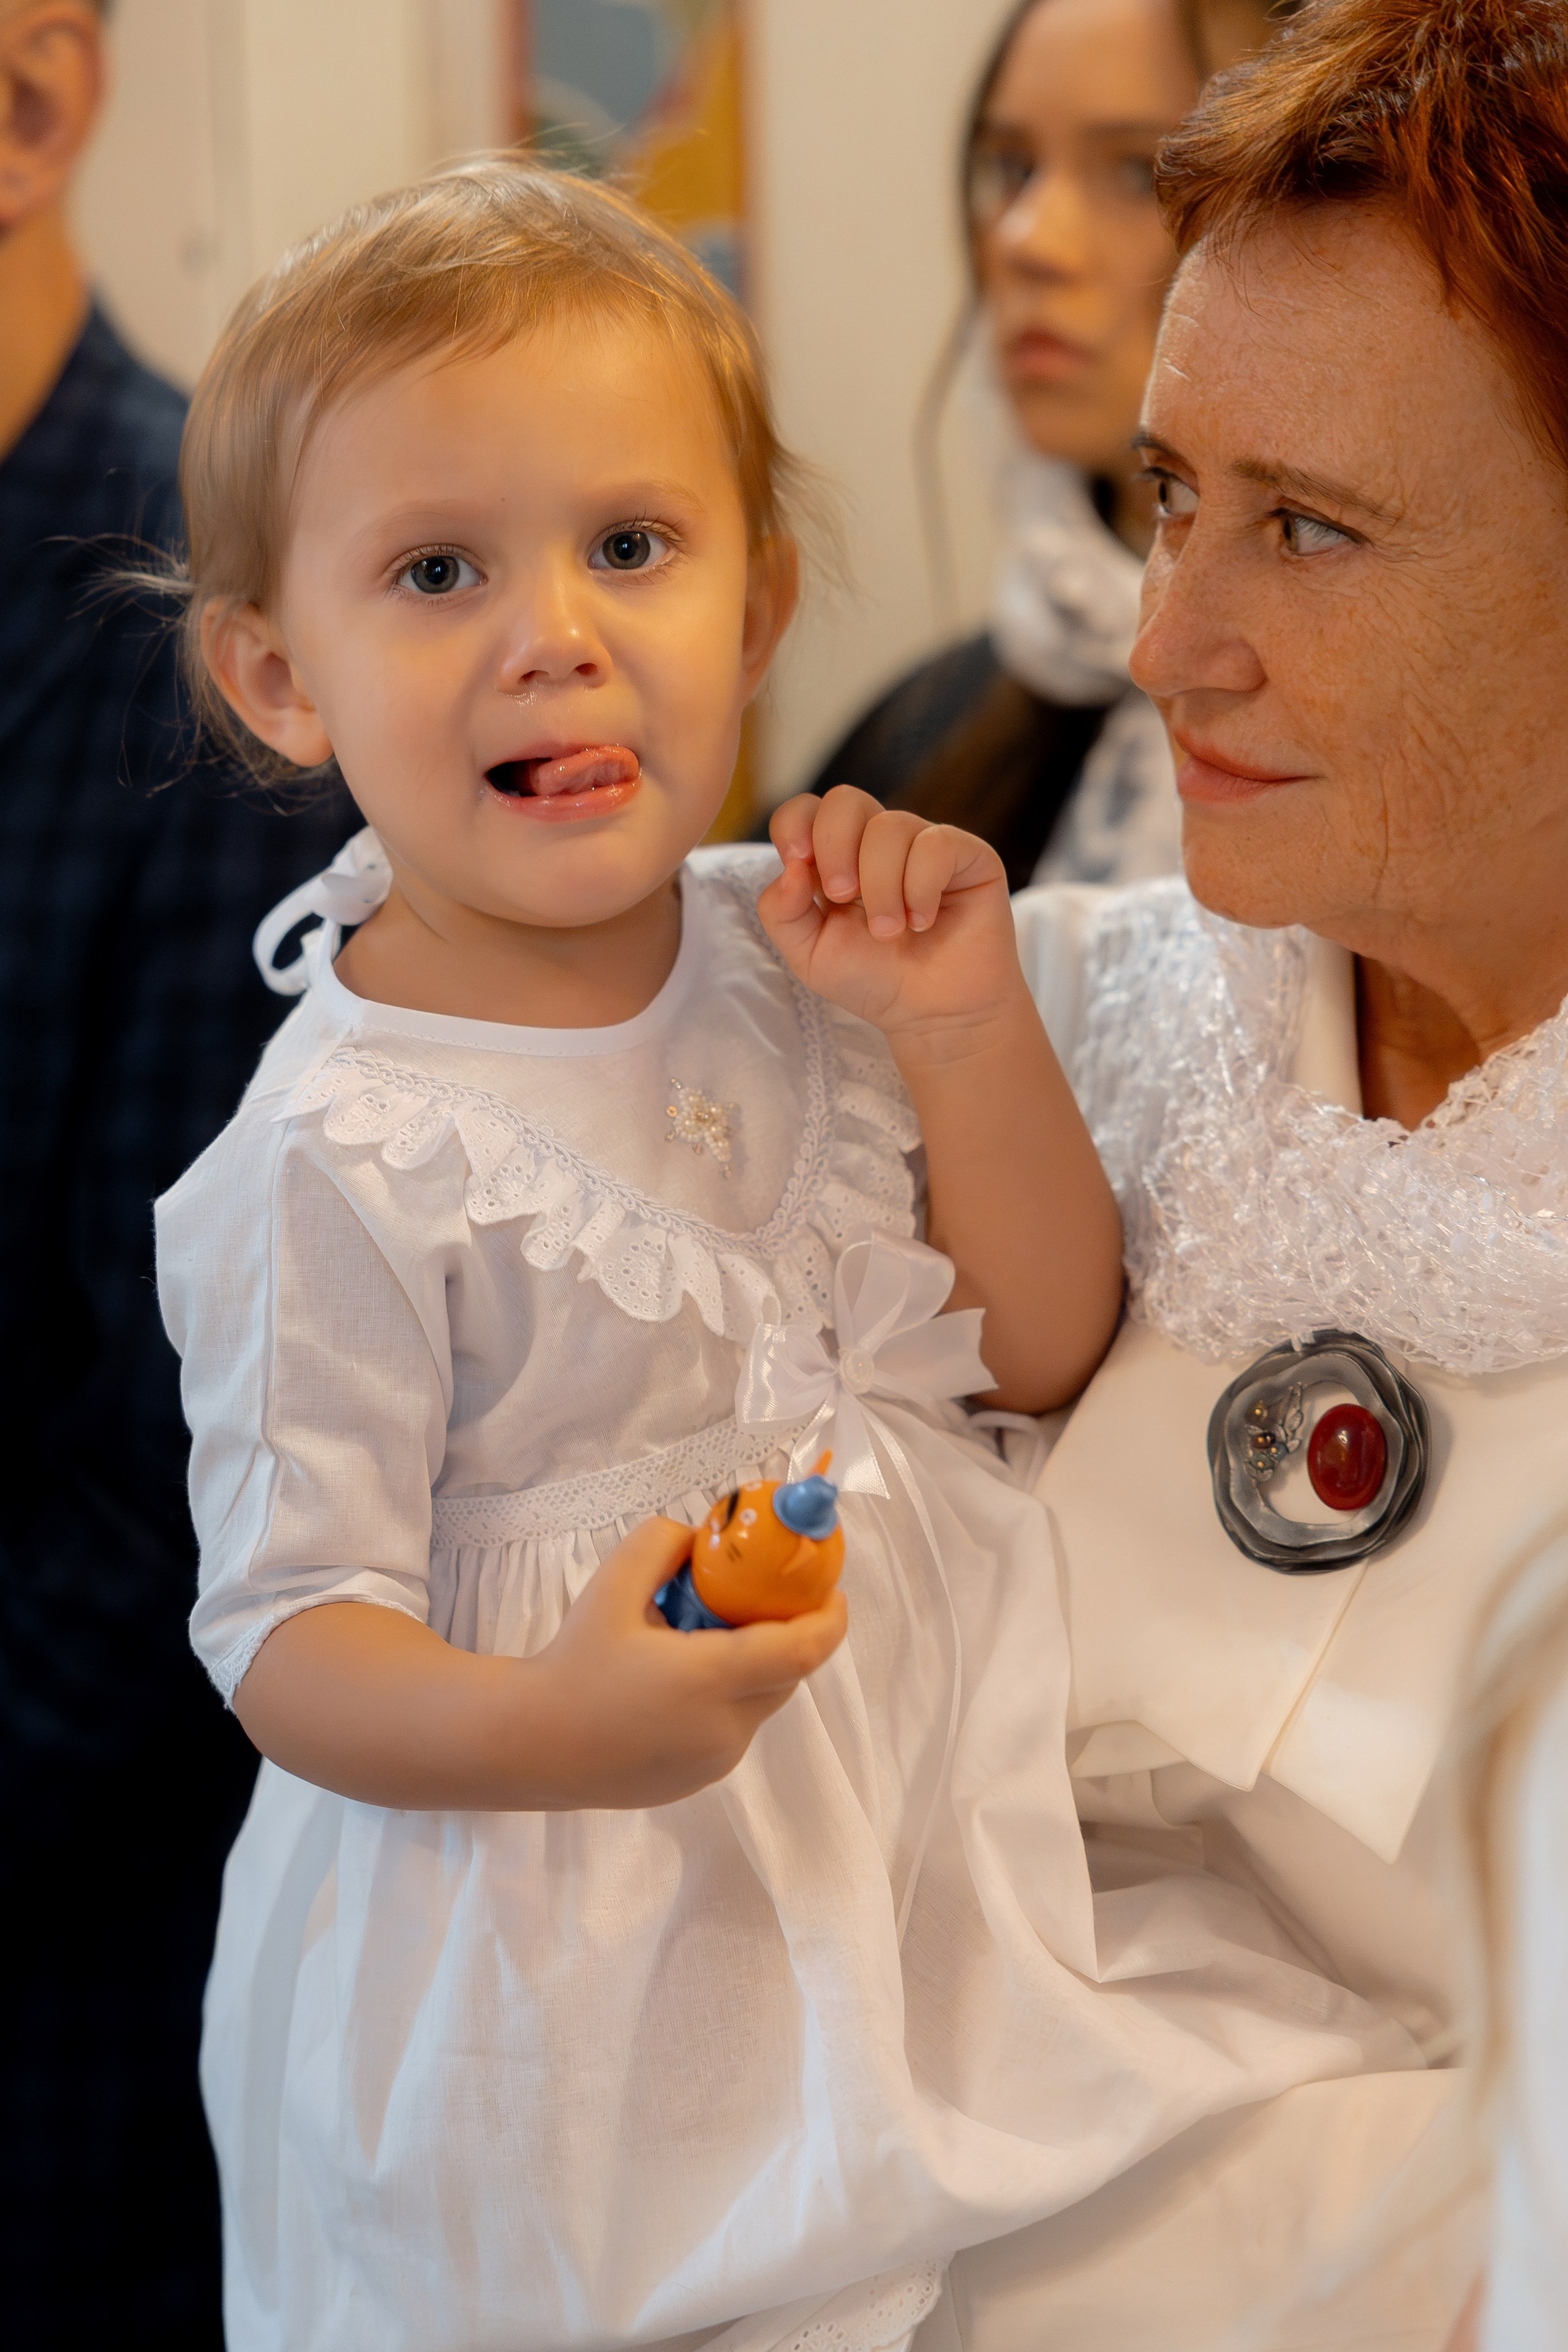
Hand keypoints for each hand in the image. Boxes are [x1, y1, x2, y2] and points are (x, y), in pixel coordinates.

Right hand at [236, 1516, 848, 1811]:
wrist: (525, 1744)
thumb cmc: (572, 1660)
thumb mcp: (613, 1584)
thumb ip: (663, 1543)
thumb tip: (698, 1535)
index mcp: (711, 1679)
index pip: (803, 1650)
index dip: (829, 1616)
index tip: (831, 1588)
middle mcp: (724, 1728)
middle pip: (786, 1675)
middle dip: (785, 1635)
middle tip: (760, 1600)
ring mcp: (712, 1763)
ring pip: (758, 1705)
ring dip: (752, 1668)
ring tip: (704, 1637)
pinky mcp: (695, 1783)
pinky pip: (730, 1731)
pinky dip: (726, 1700)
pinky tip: (677, 1680)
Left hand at [758, 787, 1029, 1052]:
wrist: (934, 1015)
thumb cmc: (875, 981)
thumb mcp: (809, 955)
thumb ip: (782, 912)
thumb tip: (791, 866)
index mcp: (836, 858)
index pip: (807, 810)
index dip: (795, 823)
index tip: (798, 860)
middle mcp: (878, 843)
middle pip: (845, 800)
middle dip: (835, 847)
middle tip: (842, 897)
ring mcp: (923, 844)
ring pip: (890, 826)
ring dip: (881, 886)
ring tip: (891, 931)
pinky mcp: (967, 855)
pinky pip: (935, 845)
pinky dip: (921, 887)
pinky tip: (924, 921)